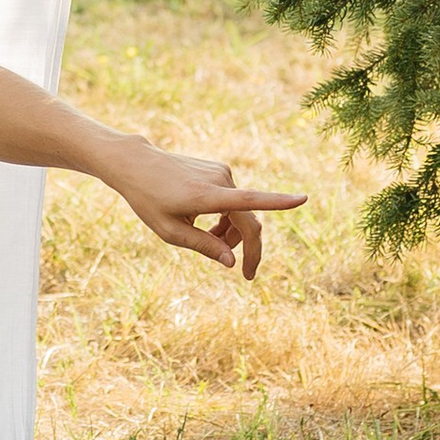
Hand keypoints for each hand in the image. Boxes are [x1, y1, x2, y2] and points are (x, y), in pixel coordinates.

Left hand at [97, 134, 302, 276]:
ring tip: (211, 242)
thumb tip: (232, 263)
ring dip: (234, 233)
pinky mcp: (220, 170)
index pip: (248, 201)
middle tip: (245, 274)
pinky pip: (234, 200)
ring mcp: (222, 173)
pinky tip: (210, 226)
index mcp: (207, 196)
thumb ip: (203, 246)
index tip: (303, 199)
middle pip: (249, 220)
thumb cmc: (149, 200)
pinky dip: (228, 218)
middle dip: (248, 248)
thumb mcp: (170, 231)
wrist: (137, 164)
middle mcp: (220, 180)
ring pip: (242, 211)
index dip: (278, 202)